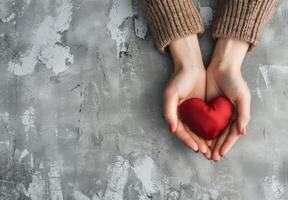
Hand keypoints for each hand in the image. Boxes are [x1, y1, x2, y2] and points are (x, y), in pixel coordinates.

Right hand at [164, 35, 209, 155]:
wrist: (191, 66)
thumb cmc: (179, 79)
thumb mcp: (170, 95)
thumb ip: (169, 112)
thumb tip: (172, 129)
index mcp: (174, 114)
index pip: (180, 132)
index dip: (188, 141)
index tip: (197, 148)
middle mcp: (182, 116)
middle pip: (190, 134)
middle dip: (198, 145)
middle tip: (207, 154)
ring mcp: (192, 113)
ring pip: (198, 131)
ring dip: (204, 141)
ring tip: (212, 150)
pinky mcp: (201, 109)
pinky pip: (205, 123)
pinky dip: (209, 131)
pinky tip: (216, 138)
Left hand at [206, 38, 250, 160]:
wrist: (221, 67)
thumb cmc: (234, 81)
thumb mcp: (242, 97)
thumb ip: (243, 114)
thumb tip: (242, 132)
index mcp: (237, 115)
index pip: (232, 135)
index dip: (226, 145)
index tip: (219, 154)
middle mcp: (227, 116)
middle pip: (221, 136)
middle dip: (216, 147)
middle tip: (210, 157)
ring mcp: (217, 112)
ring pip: (212, 131)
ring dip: (209, 142)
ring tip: (203, 152)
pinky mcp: (207, 108)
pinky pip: (204, 122)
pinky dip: (202, 131)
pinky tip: (198, 138)